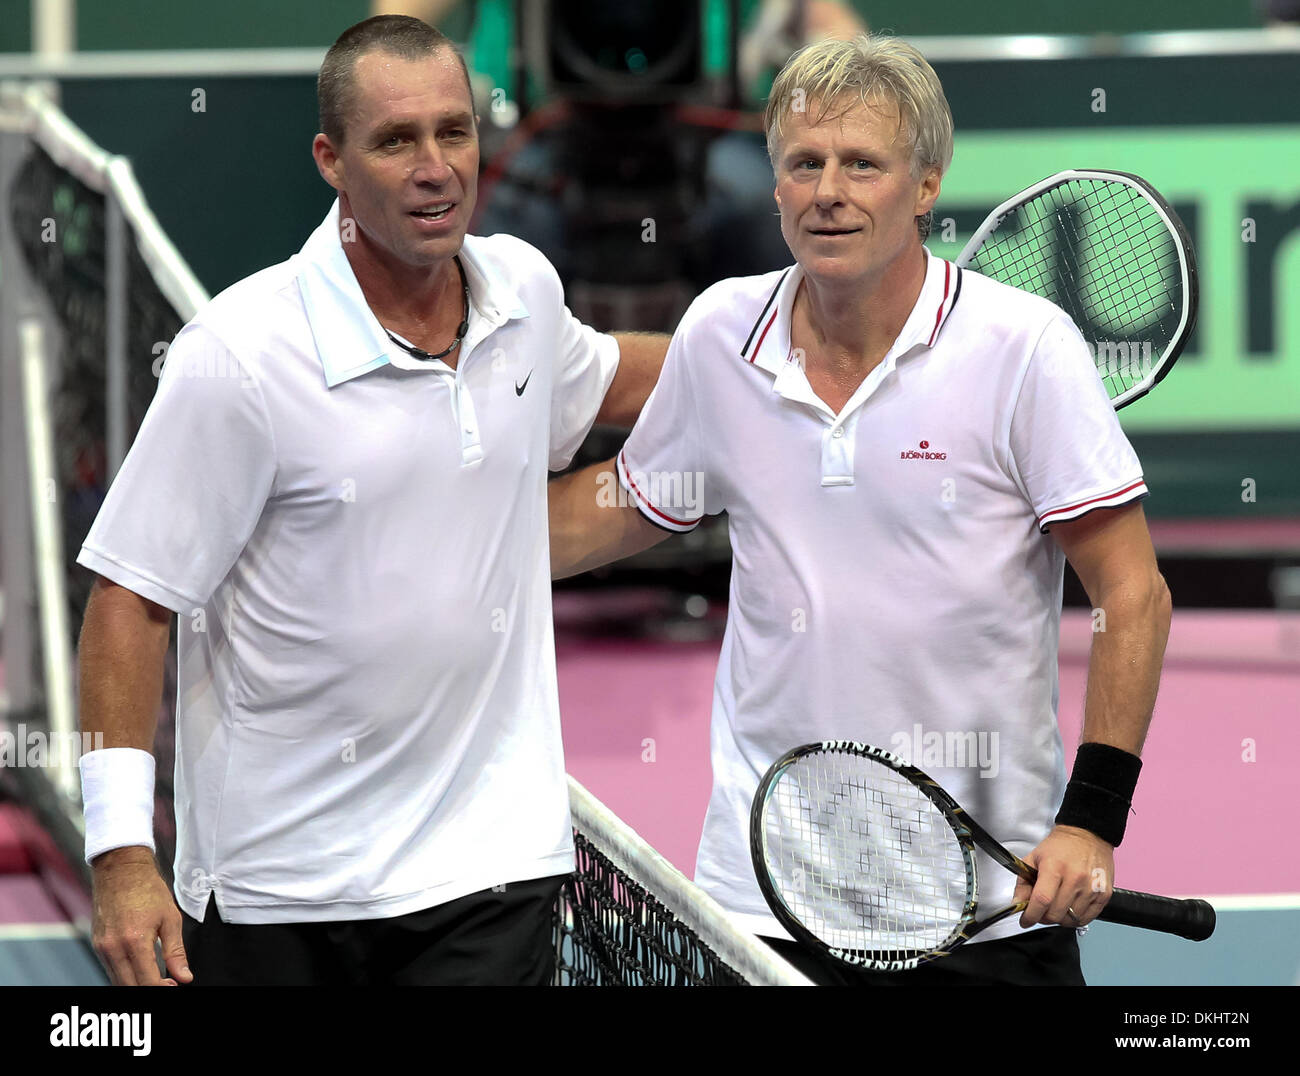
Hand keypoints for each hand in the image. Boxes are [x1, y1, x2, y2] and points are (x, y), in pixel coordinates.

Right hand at [91, 846, 191, 985]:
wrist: (121, 870)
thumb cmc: (148, 890)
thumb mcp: (170, 919)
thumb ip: (175, 952)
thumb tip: (184, 978)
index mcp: (134, 941)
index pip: (147, 982)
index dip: (162, 989)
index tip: (175, 985)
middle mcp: (113, 948)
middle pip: (129, 986)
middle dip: (149, 989)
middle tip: (168, 984)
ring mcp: (102, 947)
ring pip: (118, 981)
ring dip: (136, 983)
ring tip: (157, 977)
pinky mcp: (98, 944)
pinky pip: (110, 969)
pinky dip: (125, 974)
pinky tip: (140, 967)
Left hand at [1014, 825, 1114, 927]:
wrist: (1088, 835)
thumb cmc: (1061, 846)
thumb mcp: (1034, 857)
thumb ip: (1023, 882)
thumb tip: (1018, 903)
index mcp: (1055, 867)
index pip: (1042, 900)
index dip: (1031, 915)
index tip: (1025, 920)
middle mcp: (1075, 878)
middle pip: (1055, 913)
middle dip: (1043, 917)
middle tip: (1040, 911)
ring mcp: (1091, 888)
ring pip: (1070, 919)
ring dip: (1059, 918)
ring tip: (1056, 906)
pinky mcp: (1103, 894)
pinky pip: (1087, 918)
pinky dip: (1075, 919)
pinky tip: (1070, 907)